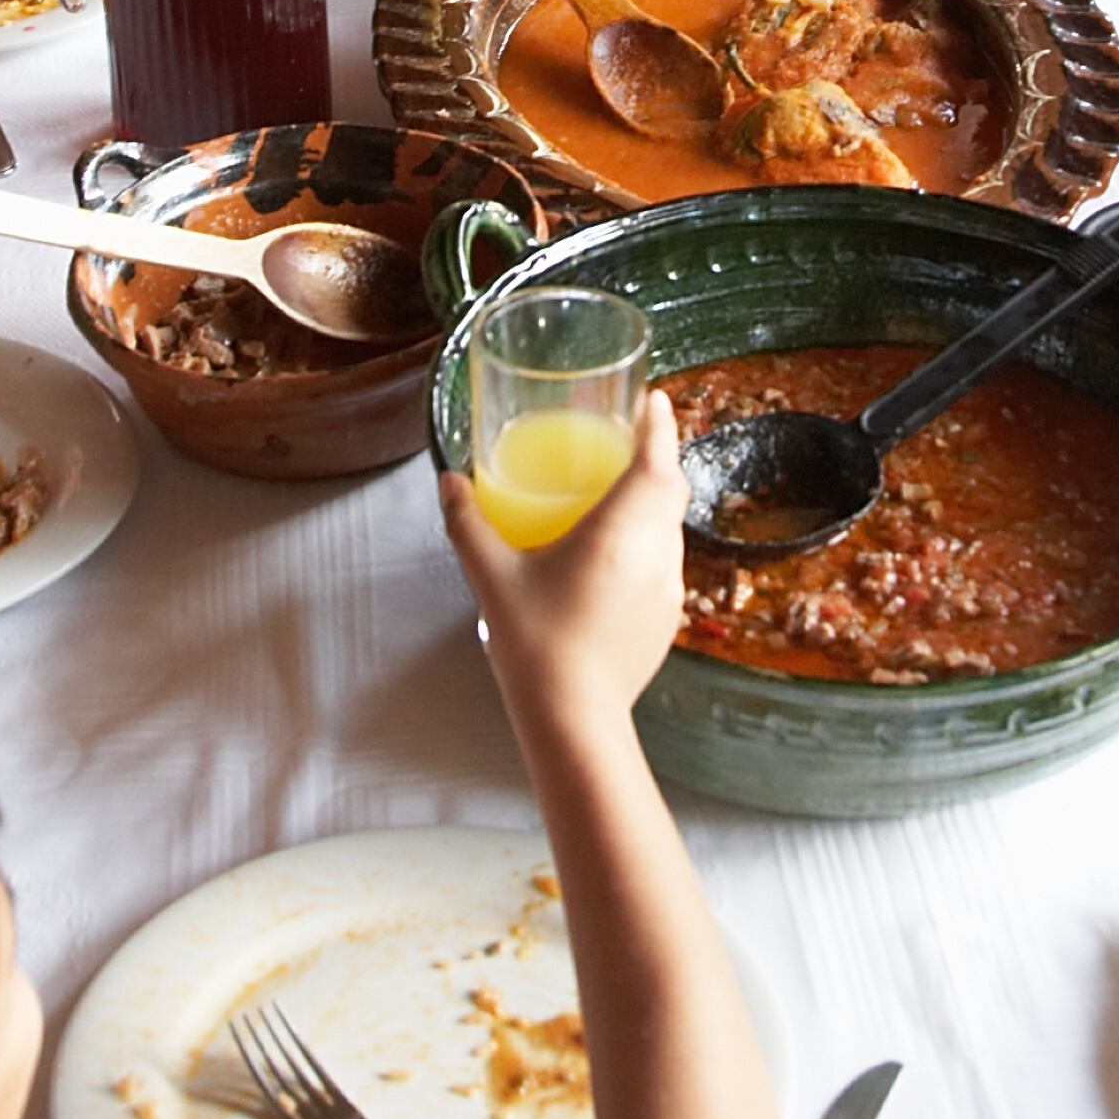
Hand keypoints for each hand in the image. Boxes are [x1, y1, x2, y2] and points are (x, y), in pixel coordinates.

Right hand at [444, 390, 690, 729]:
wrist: (575, 718)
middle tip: (629, 442)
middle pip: (670, 489)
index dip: (659, 424)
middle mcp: (656, 551)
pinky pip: (664, 565)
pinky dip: (648, 545)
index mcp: (621, 529)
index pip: (656, 459)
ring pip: (670, 528)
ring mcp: (668, 588)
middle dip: (656, 459)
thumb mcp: (492, 576)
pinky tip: (613, 561)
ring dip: (652, 504)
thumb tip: (448, 482)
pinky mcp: (667, 619)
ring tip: (617, 498)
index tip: (654, 400)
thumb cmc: (535, 643)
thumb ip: (467, 523)